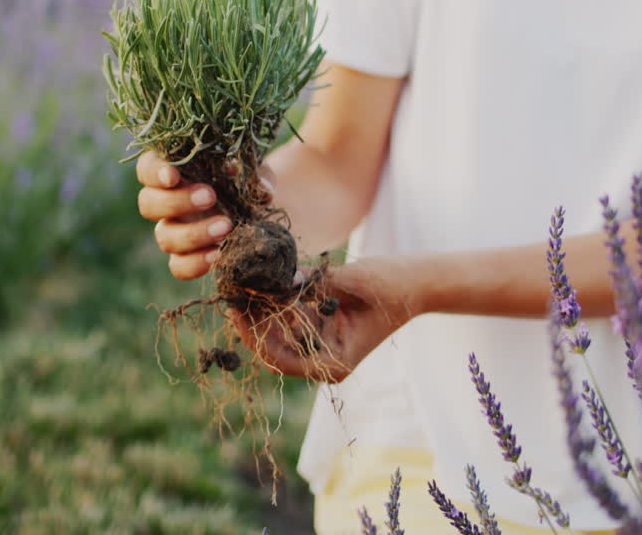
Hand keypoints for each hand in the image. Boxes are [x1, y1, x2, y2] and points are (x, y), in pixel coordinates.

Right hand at [136, 151, 274, 279]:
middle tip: (209, 197)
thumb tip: (260, 188)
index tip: (173, 175)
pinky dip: (197, 262)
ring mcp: (172, 231)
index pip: (147, 168)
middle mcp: (165, 202)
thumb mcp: (254, 173)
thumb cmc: (245, 181)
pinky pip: (178, 266)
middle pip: (148, 204)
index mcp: (172, 172)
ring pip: (163, 236)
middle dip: (177, 201)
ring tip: (226, 227)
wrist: (255, 212)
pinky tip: (219, 254)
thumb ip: (256, 176)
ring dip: (193, 233)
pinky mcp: (184, 257)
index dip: (155, 171)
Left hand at [229, 257, 416, 382]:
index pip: (279, 359)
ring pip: (272, 331)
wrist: (414, 283)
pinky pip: (283, 316)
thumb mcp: (352, 282)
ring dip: (255, 307)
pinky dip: (270, 299)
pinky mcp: (314, 325)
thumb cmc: (390, 286)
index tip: (235, 308)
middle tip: (228, 287)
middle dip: (249, 318)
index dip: (253, 335)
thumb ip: (315, 283)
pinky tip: (255, 277)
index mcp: (331, 364)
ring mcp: (316, 344)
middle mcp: (320, 360)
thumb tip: (279, 277)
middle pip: (270, 346)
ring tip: (235, 278)